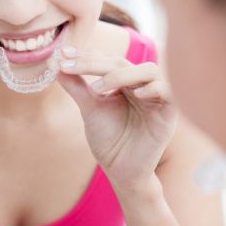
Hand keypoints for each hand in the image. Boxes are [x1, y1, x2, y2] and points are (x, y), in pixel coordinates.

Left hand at [57, 45, 177, 190]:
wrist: (122, 171)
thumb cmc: (109, 141)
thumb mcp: (90, 110)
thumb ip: (77, 87)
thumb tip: (56, 65)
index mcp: (126, 83)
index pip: (107, 61)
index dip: (86, 56)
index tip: (62, 55)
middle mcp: (142, 86)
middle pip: (123, 63)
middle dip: (95, 63)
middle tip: (71, 66)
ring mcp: (157, 98)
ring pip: (149, 71)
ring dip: (121, 75)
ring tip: (97, 89)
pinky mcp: (169, 114)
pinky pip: (168, 92)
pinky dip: (153, 89)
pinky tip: (136, 95)